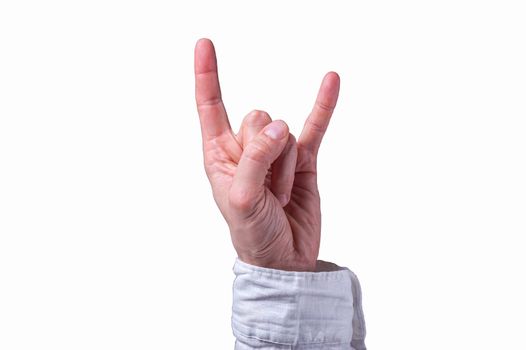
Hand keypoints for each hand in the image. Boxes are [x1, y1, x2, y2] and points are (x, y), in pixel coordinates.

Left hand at [194, 39, 339, 270]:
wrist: (284, 260)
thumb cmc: (252, 234)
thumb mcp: (241, 199)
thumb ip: (255, 158)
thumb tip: (280, 125)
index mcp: (219, 155)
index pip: (211, 107)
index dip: (207, 76)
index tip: (204, 44)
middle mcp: (246, 148)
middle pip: (258, 118)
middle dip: (266, 154)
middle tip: (265, 189)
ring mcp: (277, 152)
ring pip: (286, 134)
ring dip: (287, 169)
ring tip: (280, 197)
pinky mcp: (304, 159)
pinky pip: (315, 126)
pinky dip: (323, 105)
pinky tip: (331, 81)